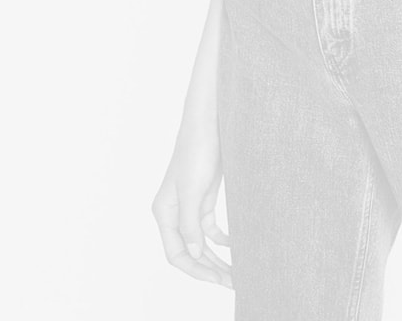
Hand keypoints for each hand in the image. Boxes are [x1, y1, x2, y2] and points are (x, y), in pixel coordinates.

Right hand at [151, 125, 231, 286]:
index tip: (219, 279)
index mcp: (164, 212)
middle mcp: (174, 212)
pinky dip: (222, 239)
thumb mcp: (193, 188)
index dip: (196, 271)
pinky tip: (235, 246)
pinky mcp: (203, 196)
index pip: (177, 254)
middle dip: (210, 268)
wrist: (210, 120)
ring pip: (201, 243)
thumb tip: (194, 255)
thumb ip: (191, 223)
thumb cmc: (197, 149)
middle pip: (190, 252)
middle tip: (234, 281)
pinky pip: (210, 228)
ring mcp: (189, 205)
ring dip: (216, 258)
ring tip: (237, 271)